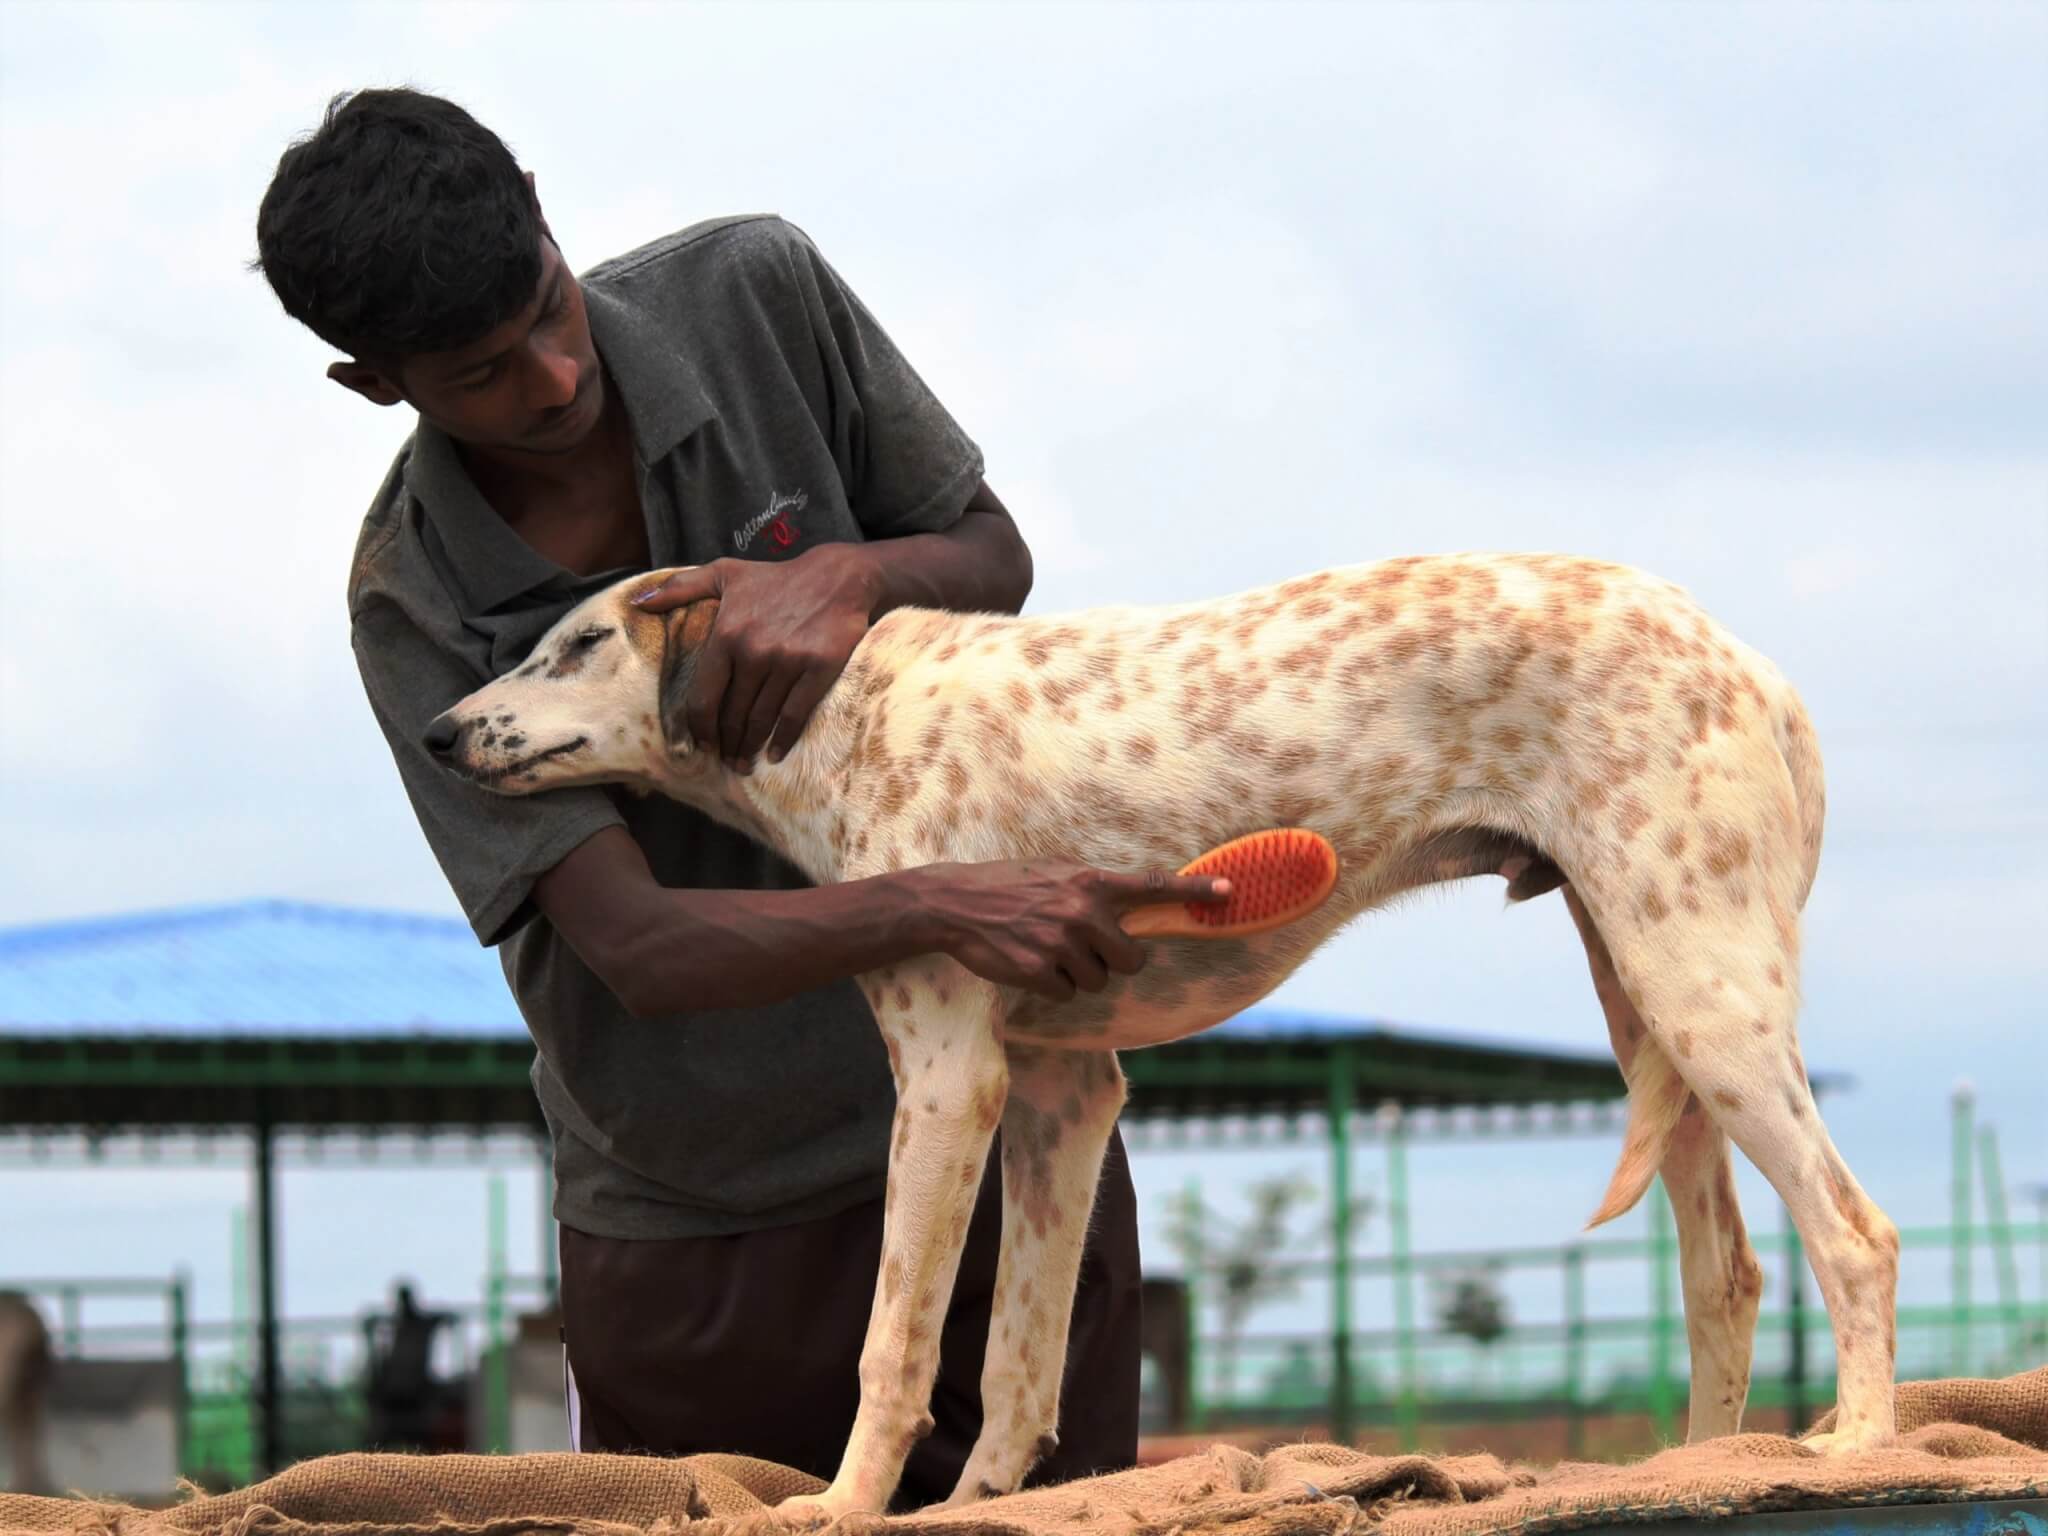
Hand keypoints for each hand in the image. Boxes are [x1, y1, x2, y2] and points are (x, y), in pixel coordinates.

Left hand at [633, 545, 882, 770]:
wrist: (839, 577)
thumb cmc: (777, 578)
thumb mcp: (725, 573)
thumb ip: (680, 587)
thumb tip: (639, 601)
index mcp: (727, 634)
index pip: (704, 697)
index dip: (700, 728)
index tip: (703, 744)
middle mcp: (754, 651)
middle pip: (732, 714)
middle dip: (726, 744)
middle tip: (726, 761)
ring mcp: (787, 662)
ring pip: (761, 719)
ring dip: (750, 747)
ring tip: (745, 763)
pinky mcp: (818, 670)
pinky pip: (794, 715)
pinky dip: (783, 740)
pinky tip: (775, 754)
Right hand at [906, 862, 1232, 1000]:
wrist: (954, 903)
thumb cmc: (1008, 885)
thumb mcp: (1055, 871)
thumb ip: (1094, 887)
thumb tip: (1129, 902)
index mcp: (1090, 882)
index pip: (1153, 887)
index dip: (1194, 892)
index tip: (1230, 892)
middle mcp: (1082, 911)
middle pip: (1131, 959)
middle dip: (1114, 961)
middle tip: (1084, 947)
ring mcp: (1060, 944)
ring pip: (1097, 981)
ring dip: (1076, 973)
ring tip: (1044, 947)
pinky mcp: (1038, 972)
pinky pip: (1065, 994)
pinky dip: (1049, 985)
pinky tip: (1027, 962)